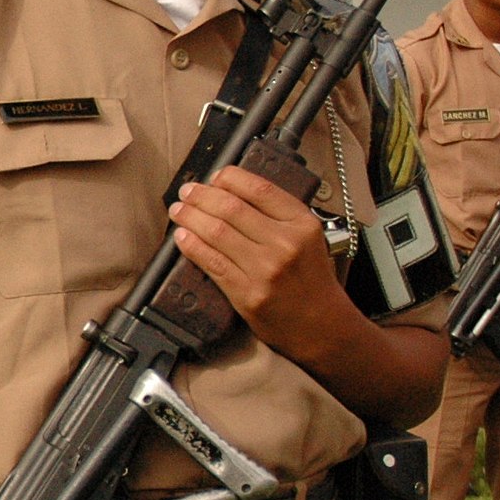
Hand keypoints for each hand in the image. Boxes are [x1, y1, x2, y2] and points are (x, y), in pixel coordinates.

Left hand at [168, 165, 339, 356]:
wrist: (321, 324)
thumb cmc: (311, 280)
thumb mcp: (308, 237)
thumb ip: (278, 215)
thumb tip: (232, 191)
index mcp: (301, 223)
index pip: (260, 189)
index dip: (230, 178)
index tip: (215, 176)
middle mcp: (284, 243)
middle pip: (231, 208)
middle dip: (202, 195)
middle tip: (188, 191)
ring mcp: (265, 270)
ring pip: (217, 232)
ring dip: (191, 217)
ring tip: (178, 210)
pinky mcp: (247, 293)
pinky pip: (212, 263)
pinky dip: (192, 246)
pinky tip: (182, 237)